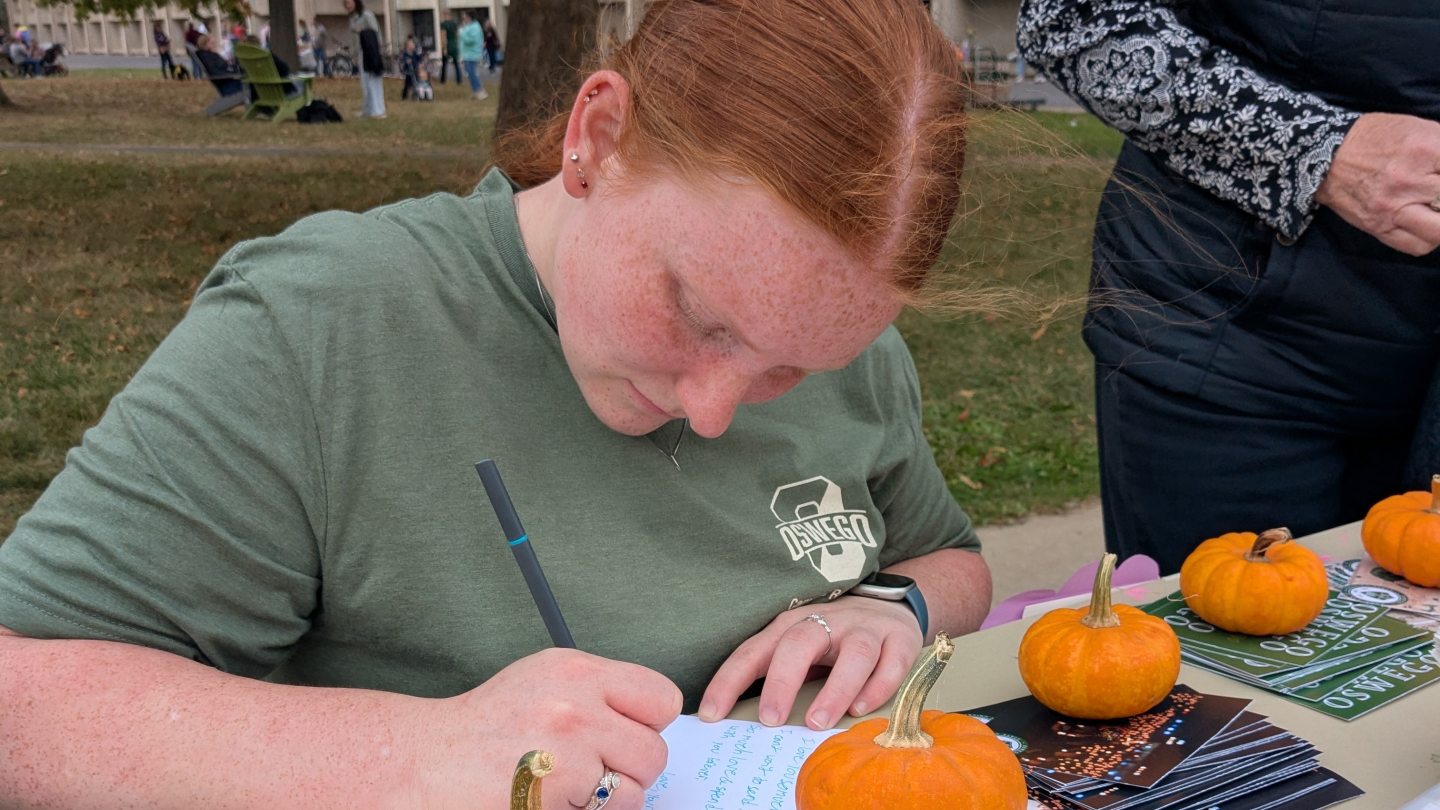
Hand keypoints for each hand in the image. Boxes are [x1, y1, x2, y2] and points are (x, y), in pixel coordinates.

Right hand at [417, 648, 681, 808]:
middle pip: (653, 752)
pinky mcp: (556, 794)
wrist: (424, 763)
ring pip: (635, 791)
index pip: (661, 699)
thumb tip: (649, 721)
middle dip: (629, 769)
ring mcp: (566, 753)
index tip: (625, 733)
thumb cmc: (485, 728)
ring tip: (570, 789)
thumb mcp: (543, 683)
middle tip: (593, 770)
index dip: (648, 723)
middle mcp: (575, 706)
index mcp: (576, 671)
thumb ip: (598, 693)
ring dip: (610, 799)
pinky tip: (555, 801)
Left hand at [697, 597, 922, 731]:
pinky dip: (877, 687)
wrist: (892, 605)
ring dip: (835, 689)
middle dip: (782, 681)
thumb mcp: (800, 646)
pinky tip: (860, 710)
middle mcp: (828, 622)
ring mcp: (866, 629)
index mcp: (792, 625)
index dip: (730, 680)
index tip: (711, 714)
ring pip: (853, 653)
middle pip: (800, 643)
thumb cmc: (834, 636)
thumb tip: (739, 720)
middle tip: (770, 721)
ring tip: (817, 722)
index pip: (754, 651)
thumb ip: (776, 673)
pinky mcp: (899, 640)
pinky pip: (891, 662)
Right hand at [1315, 112, 1439, 255]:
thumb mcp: (1418, 128)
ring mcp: (1393, 207)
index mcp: (1425, 148)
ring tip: (1438, 213)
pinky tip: (1429, 227)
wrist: (1324, 157)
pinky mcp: (1379, 226)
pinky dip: (1431, 240)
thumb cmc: (1375, 138)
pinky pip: (1417, 245)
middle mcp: (1409, 180)